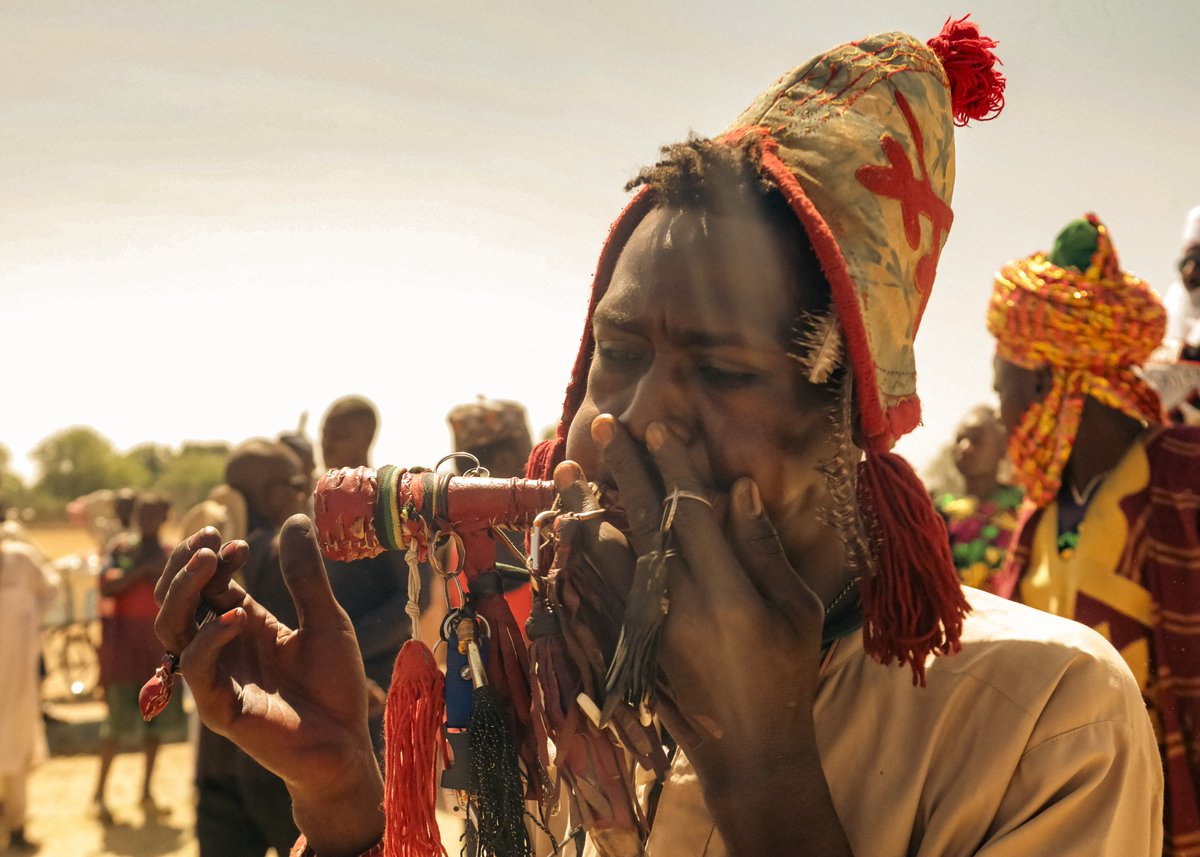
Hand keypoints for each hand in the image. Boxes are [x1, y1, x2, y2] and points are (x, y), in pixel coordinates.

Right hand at [154, 517, 383, 856]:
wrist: (347, 743)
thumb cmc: (334, 685)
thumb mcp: (325, 620)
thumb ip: (306, 576)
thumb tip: (293, 517)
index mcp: (241, 625)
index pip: (206, 584)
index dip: (210, 558)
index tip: (233, 539)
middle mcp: (221, 648)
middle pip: (176, 602)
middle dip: (183, 567)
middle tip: (208, 540)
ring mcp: (217, 678)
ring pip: (172, 631)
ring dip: (184, 592)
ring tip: (209, 561)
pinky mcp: (221, 708)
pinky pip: (197, 670)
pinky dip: (210, 638)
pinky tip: (236, 617)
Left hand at [560, 415, 851, 854]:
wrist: (749, 750)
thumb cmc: (786, 674)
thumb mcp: (797, 610)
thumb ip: (763, 548)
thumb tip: (738, 488)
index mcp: (727, 595)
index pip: (689, 514)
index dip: (670, 467)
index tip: (654, 428)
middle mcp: (678, 607)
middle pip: (641, 524)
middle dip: (622, 471)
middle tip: (605, 426)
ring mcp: (647, 629)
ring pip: (606, 556)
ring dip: (586, 508)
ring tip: (569, 469)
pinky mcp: (631, 646)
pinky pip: (597, 590)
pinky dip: (581, 555)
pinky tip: (569, 528)